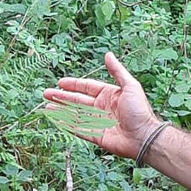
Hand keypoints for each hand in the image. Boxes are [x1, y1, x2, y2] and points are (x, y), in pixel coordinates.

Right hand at [43, 52, 161, 160]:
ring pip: (74, 115)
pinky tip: (56, 120)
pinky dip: (67, 124)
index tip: (60, 83)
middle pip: (77, 101)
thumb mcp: (130, 86)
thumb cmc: (140, 111)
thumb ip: (117, 71)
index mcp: (108, 95)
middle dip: (61, 97)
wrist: (144, 136)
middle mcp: (101, 108)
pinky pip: (78, 129)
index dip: (73, 84)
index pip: (87, 87)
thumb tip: (108, 54)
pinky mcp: (96, 136)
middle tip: (46, 94)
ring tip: (46, 107)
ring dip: (60, 110)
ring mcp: (98, 122)